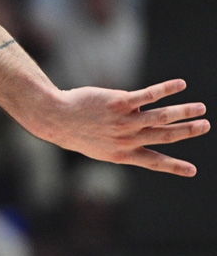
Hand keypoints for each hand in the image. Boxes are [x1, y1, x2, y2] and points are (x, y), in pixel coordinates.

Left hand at [42, 79, 208, 176]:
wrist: (55, 118)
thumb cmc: (74, 131)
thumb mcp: (97, 147)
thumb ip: (120, 145)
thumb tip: (138, 137)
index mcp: (122, 154)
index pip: (154, 162)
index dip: (174, 167)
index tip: (193, 171)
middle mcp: (126, 139)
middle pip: (164, 135)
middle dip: (187, 131)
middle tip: (205, 125)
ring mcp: (124, 121)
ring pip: (161, 117)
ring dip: (183, 111)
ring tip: (201, 108)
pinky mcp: (119, 103)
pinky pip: (148, 96)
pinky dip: (166, 90)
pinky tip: (180, 84)